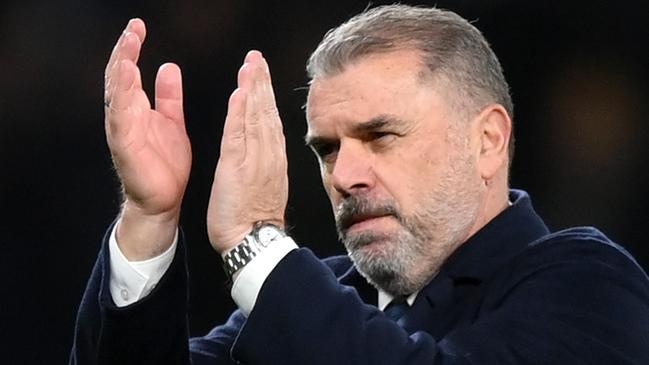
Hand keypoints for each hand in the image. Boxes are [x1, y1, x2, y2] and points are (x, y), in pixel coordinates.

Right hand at [104, 19, 190, 259]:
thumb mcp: (171, 121)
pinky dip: (123, 96)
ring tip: (129, 45)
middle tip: (133, 29)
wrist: (163, 199)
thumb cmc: (165, 164)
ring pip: (116, 93)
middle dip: (124, 51)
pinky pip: (121, 117)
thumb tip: (168, 66)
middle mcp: (125, 116)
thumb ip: (168, 96)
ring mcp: (122, 130)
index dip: (132, 49)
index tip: (139, 27)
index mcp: (136, 109)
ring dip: (122, 67)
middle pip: (119, 77)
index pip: (129, 72)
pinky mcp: (125, 146)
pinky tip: (128, 77)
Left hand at [207, 51, 287, 254]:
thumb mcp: (267, 187)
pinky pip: (238, 135)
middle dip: (262, 83)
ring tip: (250, 65)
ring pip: (255, 118)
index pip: (270, 120)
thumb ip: (266, 165)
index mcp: (273, 160)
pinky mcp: (237, 168)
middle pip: (266, 113)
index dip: (266, 95)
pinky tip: (239, 93)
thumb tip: (266, 149)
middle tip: (257, 58)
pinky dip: (239, 113)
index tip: (262, 75)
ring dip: (252, 89)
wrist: (255, 243)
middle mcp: (268, 156)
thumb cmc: (257, 220)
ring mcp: (255, 160)